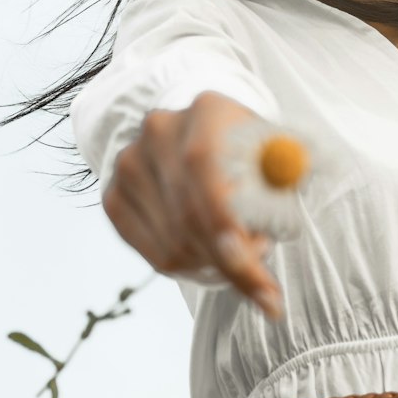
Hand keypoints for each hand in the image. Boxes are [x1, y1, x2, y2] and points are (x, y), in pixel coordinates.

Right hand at [102, 92, 284, 319]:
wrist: (204, 136)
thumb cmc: (252, 153)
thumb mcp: (280, 158)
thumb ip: (283, 187)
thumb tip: (263, 237)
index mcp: (206, 110)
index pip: (207, 171)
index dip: (230, 226)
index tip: (262, 277)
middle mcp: (159, 131)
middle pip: (188, 214)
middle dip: (231, 261)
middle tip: (265, 287)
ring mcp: (130, 164)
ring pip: (173, 244)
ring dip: (214, 266)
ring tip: (242, 254)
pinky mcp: (114, 197)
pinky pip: (154, 255)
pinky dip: (189, 268)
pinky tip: (210, 255)